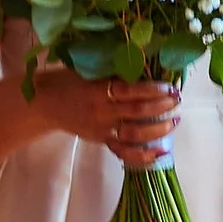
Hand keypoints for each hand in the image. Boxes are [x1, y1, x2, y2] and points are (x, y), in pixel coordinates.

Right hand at [28, 71, 178, 168]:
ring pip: (135, 134)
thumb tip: (146, 66)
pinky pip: (124, 152)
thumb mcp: (88, 70)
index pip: (131, 91)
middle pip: (137, 111)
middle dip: (162, 107)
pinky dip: (144, 155)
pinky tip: (161, 152)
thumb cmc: (68, 80)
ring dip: (158, 129)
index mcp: (98, 90)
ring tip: (174, 121)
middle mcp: (101, 111)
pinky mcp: (102, 140)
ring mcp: (102, 129)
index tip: (170, 87)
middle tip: (178, 100)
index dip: (153, 90)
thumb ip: (114, 72)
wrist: (44, 104)